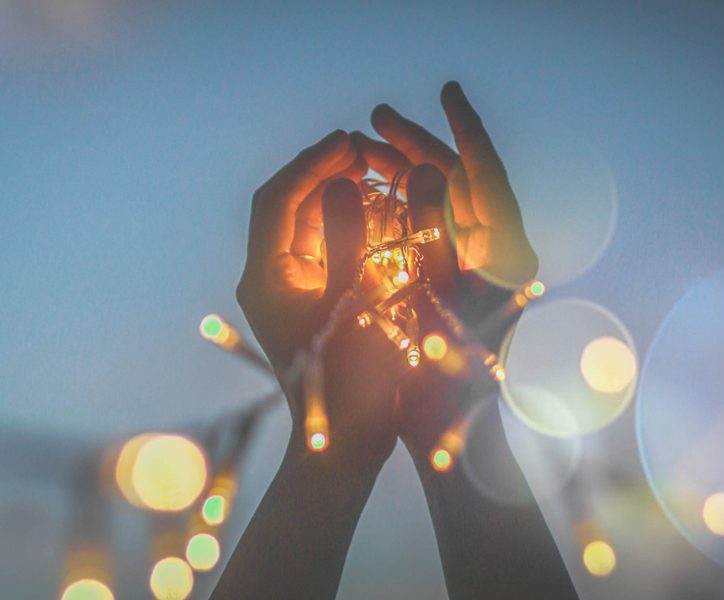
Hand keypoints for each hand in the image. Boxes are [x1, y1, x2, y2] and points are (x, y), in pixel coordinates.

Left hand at [236, 130, 399, 466]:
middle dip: (324, 173)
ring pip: (306, 224)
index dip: (311, 163)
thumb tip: (339, 183)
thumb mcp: (352, 304)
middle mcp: (269, 277)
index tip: (349, 141)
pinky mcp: (311, 299)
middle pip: (287, 207)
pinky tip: (377, 211)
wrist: (345, 442)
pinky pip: (324, 248)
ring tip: (375, 172)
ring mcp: (289, 289)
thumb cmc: (350, 383)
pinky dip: (348, 225)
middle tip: (366, 149)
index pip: (277, 200)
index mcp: (265, 277)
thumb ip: (344, 240)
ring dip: (337, 195)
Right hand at [355, 81, 538, 458]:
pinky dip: (399, 210)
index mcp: (507, 258)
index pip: (489, 179)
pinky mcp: (454, 284)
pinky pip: (428, 232)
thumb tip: (425, 174)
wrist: (450, 441)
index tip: (446, 93)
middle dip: (417, 151)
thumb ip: (430, 239)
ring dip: (404, 178)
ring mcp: (476, 269)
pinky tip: (369, 197)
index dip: (467, 132)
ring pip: (441, 207)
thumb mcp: (431, 305)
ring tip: (362, 155)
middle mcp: (497, 257)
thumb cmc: (443, 384)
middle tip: (372, 124)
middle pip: (461, 186)